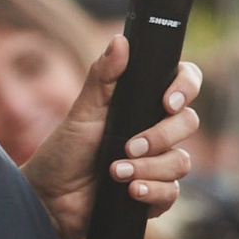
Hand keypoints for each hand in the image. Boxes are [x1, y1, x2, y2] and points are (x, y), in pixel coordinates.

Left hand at [23, 36, 200, 238]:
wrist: (50, 198)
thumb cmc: (64, 151)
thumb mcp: (82, 112)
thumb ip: (103, 78)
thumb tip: (120, 40)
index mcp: (141, 105)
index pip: (183, 85)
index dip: (185, 88)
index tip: (167, 102)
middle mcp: (155, 131)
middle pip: (188, 123)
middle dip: (161, 136)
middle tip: (128, 146)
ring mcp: (157, 163)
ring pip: (181, 161)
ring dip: (149, 167)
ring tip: (116, 172)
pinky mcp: (155, 194)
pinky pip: (172, 191)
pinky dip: (152, 190)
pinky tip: (130, 191)